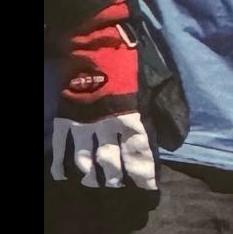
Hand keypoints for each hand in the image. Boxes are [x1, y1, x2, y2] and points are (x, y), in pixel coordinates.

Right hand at [54, 0, 158, 189]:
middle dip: (114, 180)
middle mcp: (107, 127)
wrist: (97, 43)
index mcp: (133, 119)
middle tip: (116, 189)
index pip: (140, 156)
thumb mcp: (155, 87)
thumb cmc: (130, 64)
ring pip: (85, 161)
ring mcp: (83, 125)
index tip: (147, 190)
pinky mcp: (65, 119)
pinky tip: (62, 175)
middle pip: (111, 164)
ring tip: (93, 185)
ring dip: (90, 176)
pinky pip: (60, 148)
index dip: (143, 175)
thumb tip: (172, 139)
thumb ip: (164, 113)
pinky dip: (60, 164)